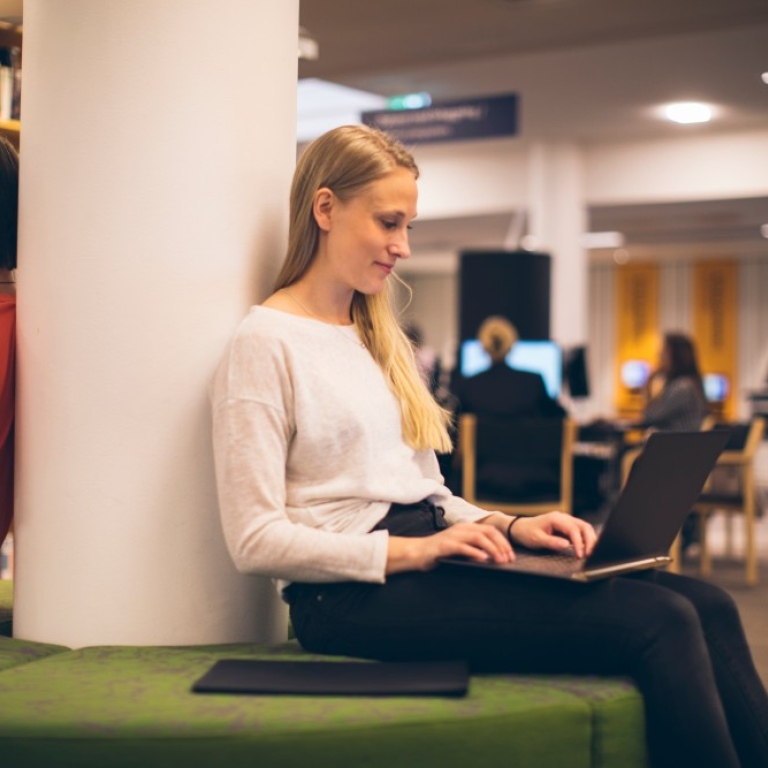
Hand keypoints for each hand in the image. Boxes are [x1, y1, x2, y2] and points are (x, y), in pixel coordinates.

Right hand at [386, 522, 512, 574]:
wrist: (417, 552)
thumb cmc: (440, 552)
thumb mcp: (460, 547)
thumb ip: (474, 548)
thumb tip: (494, 557)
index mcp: (466, 528)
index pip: (491, 530)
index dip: (503, 542)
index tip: (511, 555)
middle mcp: (461, 529)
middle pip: (488, 532)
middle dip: (501, 545)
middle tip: (508, 559)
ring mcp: (453, 536)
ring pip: (478, 538)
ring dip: (492, 549)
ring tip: (499, 560)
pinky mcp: (445, 545)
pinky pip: (463, 547)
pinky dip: (475, 552)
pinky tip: (483, 559)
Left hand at [508, 512, 596, 557]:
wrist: (520, 528)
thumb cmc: (527, 533)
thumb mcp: (536, 539)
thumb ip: (552, 542)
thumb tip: (567, 545)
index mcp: (556, 518)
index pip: (573, 529)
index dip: (579, 543)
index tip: (580, 555)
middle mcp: (563, 517)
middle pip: (583, 526)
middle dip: (590, 540)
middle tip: (590, 555)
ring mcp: (566, 521)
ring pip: (584, 528)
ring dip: (589, 540)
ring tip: (589, 553)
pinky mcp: (566, 527)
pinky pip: (580, 531)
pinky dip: (585, 539)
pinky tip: (586, 549)